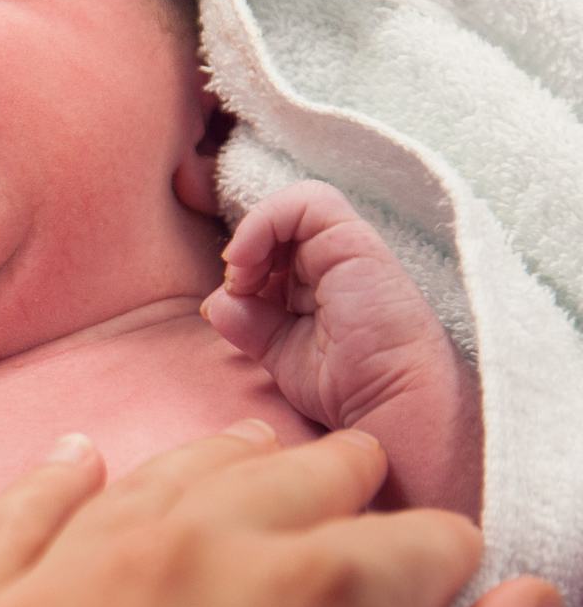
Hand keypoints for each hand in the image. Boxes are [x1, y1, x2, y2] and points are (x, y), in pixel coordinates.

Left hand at [0, 425, 559, 606]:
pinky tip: (81, 464)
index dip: (439, 575)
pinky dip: (55, 482)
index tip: (430, 596)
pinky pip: (12, 516)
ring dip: (215, 471)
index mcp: (326, 598)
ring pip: (158, 482)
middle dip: (337, 493)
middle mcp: (191, 554)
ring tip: (245, 465)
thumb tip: (526, 603)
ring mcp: (61, 578)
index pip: (420, 543)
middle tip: (351, 494)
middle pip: (290, 484)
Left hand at [202, 181, 479, 513]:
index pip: (270, 248)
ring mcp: (346, 247)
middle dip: (243, 256)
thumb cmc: (348, 387)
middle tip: (239, 291)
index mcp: (318, 282)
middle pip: (274, 229)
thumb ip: (248, 322)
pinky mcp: (354, 242)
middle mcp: (333, 260)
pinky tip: (247, 263)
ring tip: (245, 280)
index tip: (232, 298)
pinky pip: (304, 203)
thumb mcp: (280, 353)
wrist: (391, 403)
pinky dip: (262, 223)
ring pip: (288, 209)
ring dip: (251, 238)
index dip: (243, 265)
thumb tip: (215, 301)